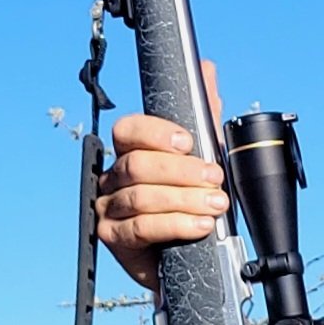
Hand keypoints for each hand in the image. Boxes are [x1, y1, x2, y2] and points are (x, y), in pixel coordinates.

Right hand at [95, 60, 227, 289]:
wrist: (190, 255)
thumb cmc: (192, 202)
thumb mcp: (204, 156)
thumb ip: (203, 114)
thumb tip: (204, 68)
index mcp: (132, 151)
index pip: (129, 130)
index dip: (156, 133)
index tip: (188, 142)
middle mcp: (113, 176)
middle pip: (138, 165)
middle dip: (183, 172)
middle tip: (215, 179)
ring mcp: (108, 207)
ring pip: (141, 196)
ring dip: (184, 200)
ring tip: (215, 205)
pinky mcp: (112, 237)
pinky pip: (139, 227)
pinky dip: (174, 224)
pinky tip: (199, 226)